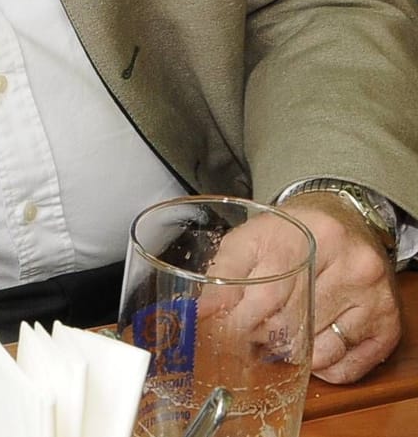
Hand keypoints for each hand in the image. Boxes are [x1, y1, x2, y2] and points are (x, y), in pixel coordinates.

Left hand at [206, 197, 398, 383]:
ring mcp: (376, 299)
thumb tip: (200, 311)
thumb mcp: (253, 237)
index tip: (222, 331)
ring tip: (281, 332)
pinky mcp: (389, 327)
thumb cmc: (292, 234)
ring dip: (290, 351)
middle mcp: (354, 267)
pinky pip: (346, 367)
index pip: (268, 293)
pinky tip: (311, 344)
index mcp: (316, 236)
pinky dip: (322, 366)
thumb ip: (225, 271)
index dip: (239, 319)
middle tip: (249, 331)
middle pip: (292, 324)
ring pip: (318, 351)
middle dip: (261, 335)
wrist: (345, 223)